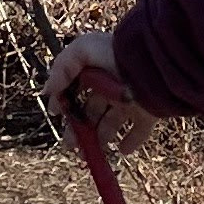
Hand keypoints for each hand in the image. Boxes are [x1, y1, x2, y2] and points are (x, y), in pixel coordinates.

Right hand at [45, 29, 151, 155]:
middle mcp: (112, 87)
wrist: (154, 62)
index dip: (65, 102)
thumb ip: (61, 67)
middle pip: (91, 112)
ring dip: (99, 139)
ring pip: (111, 125)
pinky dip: (130, 142)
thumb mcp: (82, 50)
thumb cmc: (117, 52)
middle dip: (79, 130)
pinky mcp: (147, 113)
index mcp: (97, 71)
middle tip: (70, 145)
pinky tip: (121, 150)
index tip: (57, 114)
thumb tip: (49, 91)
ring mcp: (130, 101)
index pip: (77, 90)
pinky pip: (139, 132)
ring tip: (89, 153)